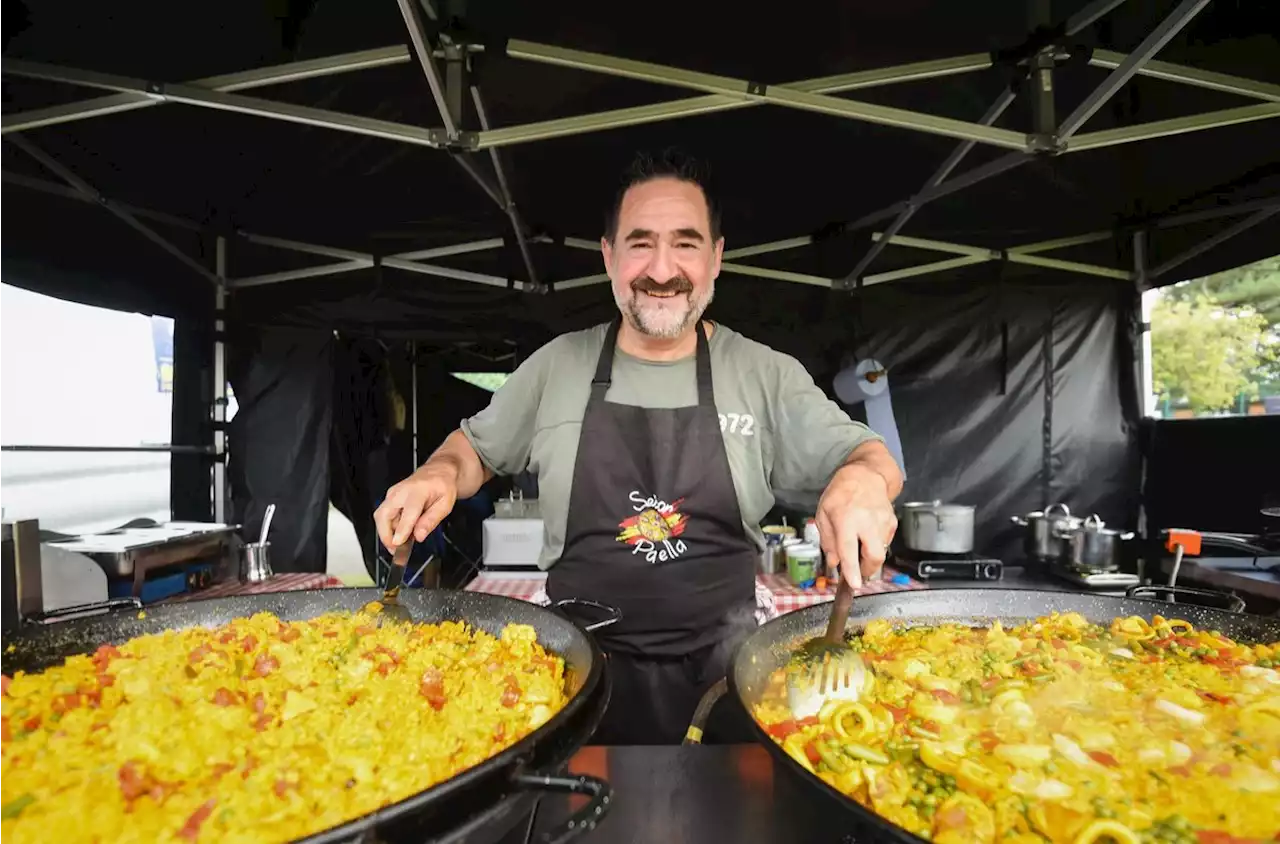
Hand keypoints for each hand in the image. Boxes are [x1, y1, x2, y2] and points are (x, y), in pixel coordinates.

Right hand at [373, 463, 459, 550]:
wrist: (437, 472)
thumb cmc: (442, 486)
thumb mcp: (445, 504)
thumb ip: (431, 520)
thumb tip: (419, 536)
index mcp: (418, 491)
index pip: (408, 513)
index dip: (401, 530)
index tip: (398, 544)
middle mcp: (401, 491)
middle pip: (384, 514)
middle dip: (385, 535)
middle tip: (395, 550)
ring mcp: (393, 494)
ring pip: (381, 516)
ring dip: (387, 533)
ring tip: (400, 544)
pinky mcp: (389, 498)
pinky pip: (384, 515)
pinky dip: (389, 527)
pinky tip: (401, 533)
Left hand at [815, 463, 897, 588]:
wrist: (865, 476)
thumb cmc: (840, 494)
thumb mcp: (824, 515)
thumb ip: (828, 541)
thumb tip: (834, 563)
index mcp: (846, 519)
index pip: (849, 549)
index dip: (852, 570)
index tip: (855, 584)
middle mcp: (867, 521)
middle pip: (874, 556)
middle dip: (867, 570)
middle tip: (858, 571)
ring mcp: (883, 522)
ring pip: (881, 551)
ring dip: (869, 556)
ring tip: (859, 542)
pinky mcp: (892, 523)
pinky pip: (885, 542)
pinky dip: (875, 544)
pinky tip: (867, 533)